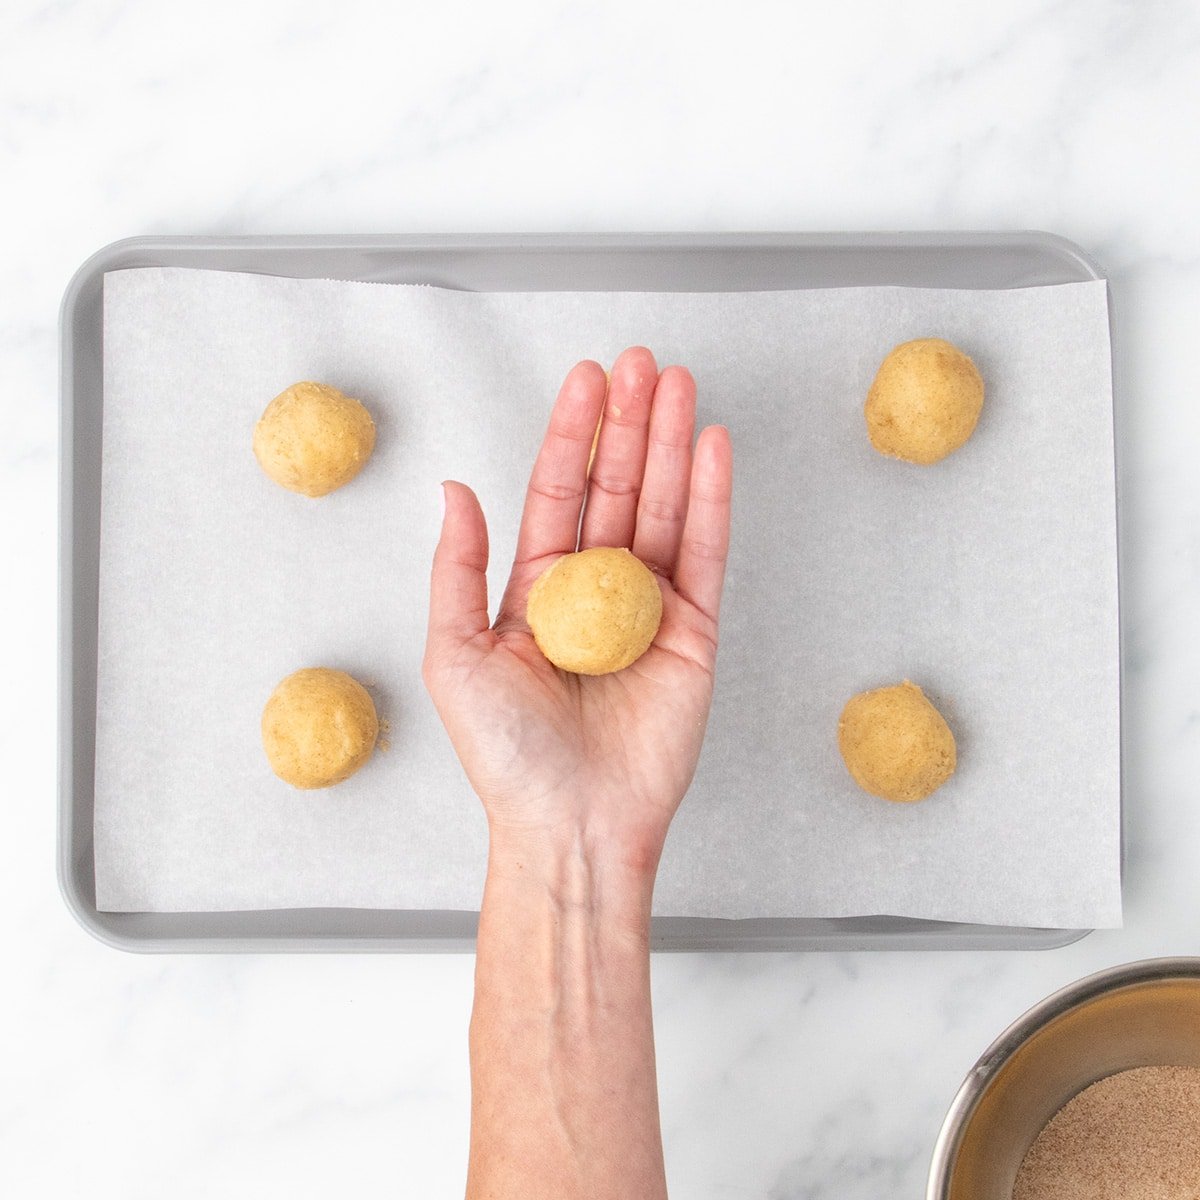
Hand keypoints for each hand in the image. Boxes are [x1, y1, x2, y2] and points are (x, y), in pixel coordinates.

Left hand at [422, 346, 732, 874]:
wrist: (574, 824)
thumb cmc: (506, 754)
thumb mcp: (455, 654)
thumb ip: (457, 568)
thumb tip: (456, 489)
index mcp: (536, 589)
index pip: (558, 491)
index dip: (572, 433)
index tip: (588, 379)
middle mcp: (594, 589)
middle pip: (615, 487)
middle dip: (628, 423)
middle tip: (642, 363)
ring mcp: (647, 607)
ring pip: (661, 507)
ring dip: (671, 445)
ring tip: (679, 384)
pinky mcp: (694, 631)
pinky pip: (705, 553)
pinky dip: (711, 499)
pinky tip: (712, 447)